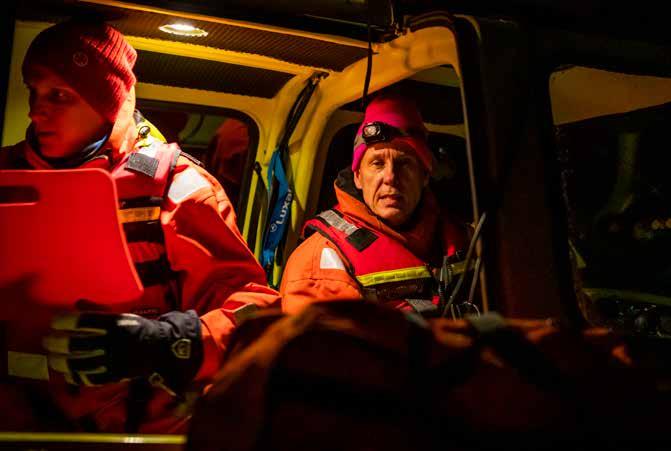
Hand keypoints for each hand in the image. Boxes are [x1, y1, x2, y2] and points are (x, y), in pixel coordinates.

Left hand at [42, 310, 202, 391]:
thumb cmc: (138, 328)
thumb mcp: (122, 316)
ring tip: (52, 358)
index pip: (84, 322)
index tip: (54, 322)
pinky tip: (67, 373)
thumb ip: (99, 311)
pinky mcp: (114, 375)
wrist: (160, 348)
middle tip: (47, 341)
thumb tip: (77, 304)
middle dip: (57, 343)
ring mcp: (113, 360)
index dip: (65, 322)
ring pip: (79, 363)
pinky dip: (75, 376)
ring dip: (61, 361)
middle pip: (77, 344)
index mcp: (116, 324)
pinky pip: (89, 378)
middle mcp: (114, 342)